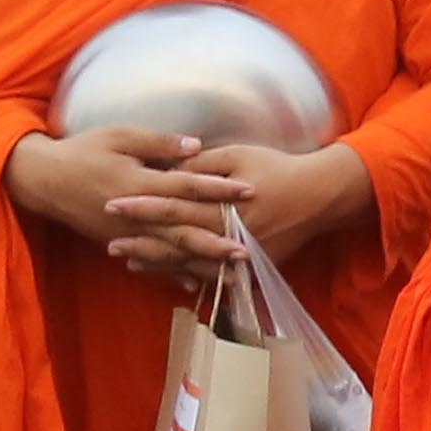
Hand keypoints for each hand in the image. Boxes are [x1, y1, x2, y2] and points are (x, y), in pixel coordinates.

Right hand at [6, 125, 255, 284]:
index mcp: (139, 183)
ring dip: (202, 266)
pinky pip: (152, 262)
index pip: (187, 186)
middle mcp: (136, 214)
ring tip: (232, 276)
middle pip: (183, 231)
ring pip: (171, 254)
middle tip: (248, 253)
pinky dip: (173, 274)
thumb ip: (159, 143)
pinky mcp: (120, 243)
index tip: (250, 191)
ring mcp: (128, 233)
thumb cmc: (83, 151)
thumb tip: (197, 146)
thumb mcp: (119, 136)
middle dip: (217, 243)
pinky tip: (196, 285)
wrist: (44, 180)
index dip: (219, 189)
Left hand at [104, 141, 366, 280]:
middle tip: (110, 244)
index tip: (112, 206)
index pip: (172, 206)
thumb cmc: (277, 168)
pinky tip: (169, 274)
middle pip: (176, 241)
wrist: (319, 196)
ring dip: (160, 263)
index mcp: (221, 204)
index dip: (141, 207)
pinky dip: (190, 275)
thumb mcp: (238, 155)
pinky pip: (216, 275)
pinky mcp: (252, 265)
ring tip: (131, 261)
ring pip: (192, 263)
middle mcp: (228, 233)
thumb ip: (201, 166)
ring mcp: (240, 253)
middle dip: (142, 243)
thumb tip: (169, 173)